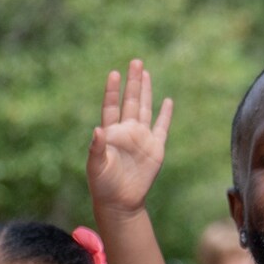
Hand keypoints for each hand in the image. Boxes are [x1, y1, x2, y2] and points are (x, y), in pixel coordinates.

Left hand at [88, 56, 176, 215]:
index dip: (112, 91)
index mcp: (111, 133)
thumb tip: (97, 130)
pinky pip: (162, 127)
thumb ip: (96, 148)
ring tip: (145, 73)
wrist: (120, 202)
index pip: (111, 106)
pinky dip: (165, 114)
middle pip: (131, 101)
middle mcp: (127, 131)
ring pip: (145, 109)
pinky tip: (167, 100)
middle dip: (133, 82)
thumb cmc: (103, 184)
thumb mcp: (96, 166)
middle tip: (135, 61)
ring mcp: (142, 138)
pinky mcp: (155, 148)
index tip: (113, 73)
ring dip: (146, 91)